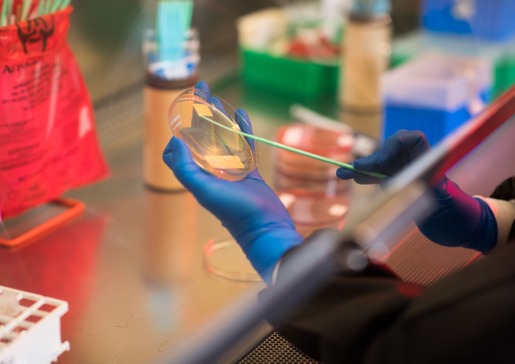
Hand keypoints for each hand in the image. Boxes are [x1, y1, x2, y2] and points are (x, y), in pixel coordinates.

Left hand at [163, 81, 302, 282]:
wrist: (266, 226)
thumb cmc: (234, 212)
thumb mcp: (204, 190)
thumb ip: (186, 168)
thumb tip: (175, 141)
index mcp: (197, 176)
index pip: (180, 151)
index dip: (177, 133)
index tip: (180, 116)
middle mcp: (211, 171)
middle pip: (201, 137)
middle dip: (199, 112)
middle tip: (201, 87)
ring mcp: (231, 170)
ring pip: (223, 137)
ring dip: (219, 116)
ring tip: (216, 96)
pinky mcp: (250, 170)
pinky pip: (245, 145)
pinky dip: (243, 129)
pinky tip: (241, 114)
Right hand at [336, 129, 430, 188]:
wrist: (435, 198)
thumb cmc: (432, 189)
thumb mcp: (422, 187)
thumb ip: (406, 184)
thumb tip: (386, 184)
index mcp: (422, 151)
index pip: (406, 138)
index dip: (392, 146)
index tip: (382, 161)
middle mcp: (408, 153)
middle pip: (385, 152)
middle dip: (368, 162)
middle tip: (354, 168)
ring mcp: (397, 161)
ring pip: (377, 162)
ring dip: (360, 168)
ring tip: (342, 173)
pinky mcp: (389, 170)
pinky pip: (375, 171)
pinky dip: (364, 175)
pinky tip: (352, 176)